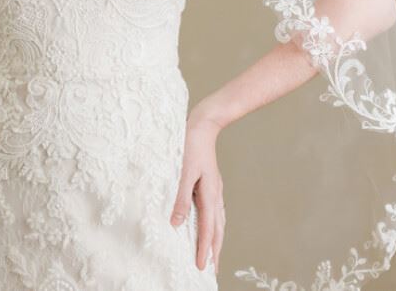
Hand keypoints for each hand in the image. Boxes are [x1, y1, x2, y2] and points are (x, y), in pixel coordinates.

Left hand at [170, 115, 224, 274]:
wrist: (203, 124)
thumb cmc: (191, 145)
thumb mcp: (184, 172)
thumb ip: (181, 198)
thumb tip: (176, 224)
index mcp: (209, 194)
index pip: (207, 229)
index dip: (204, 250)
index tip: (202, 268)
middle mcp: (215, 194)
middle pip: (217, 229)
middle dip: (214, 251)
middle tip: (211, 271)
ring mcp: (215, 189)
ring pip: (218, 221)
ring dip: (215, 240)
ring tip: (212, 255)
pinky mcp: (212, 184)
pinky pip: (215, 211)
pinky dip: (213, 225)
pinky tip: (209, 226)